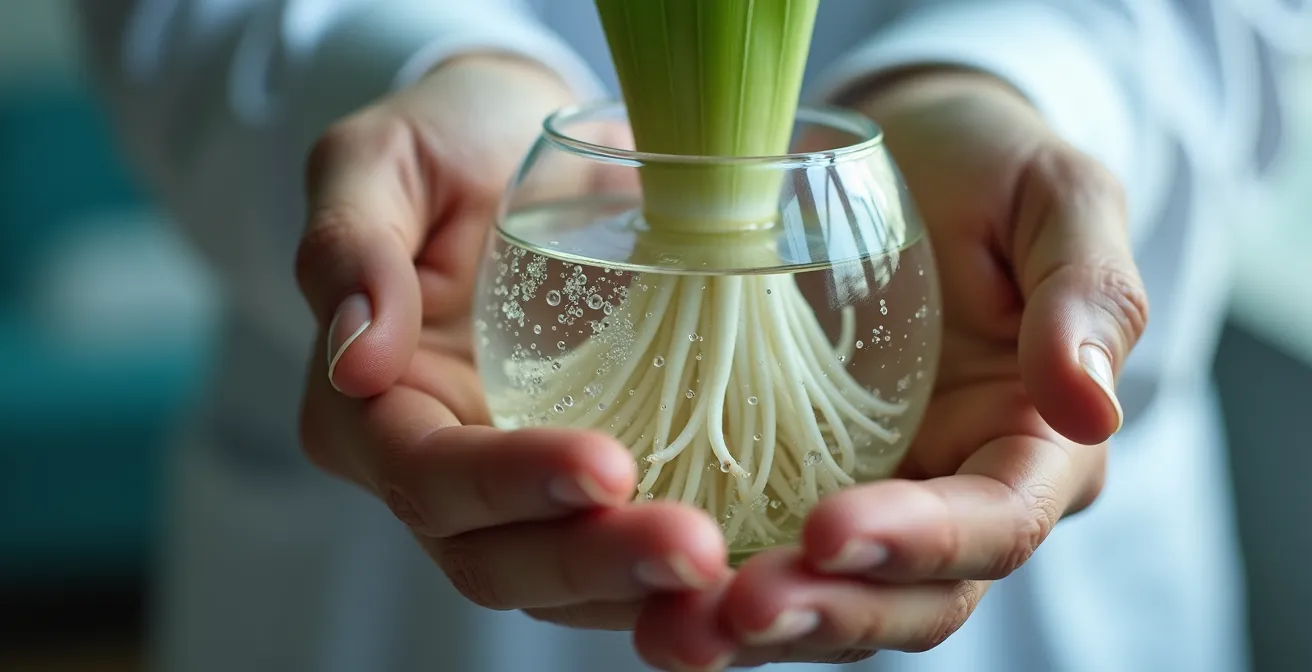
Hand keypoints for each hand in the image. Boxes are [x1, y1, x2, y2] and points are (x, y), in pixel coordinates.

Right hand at [294, 55, 728, 629]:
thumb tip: (353, 363)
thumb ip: (349, 247)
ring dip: (641, 590)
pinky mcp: (583, 485)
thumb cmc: (447, 141)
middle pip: (493, 557)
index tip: (607, 465)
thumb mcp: (378, 160)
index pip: (424, 474)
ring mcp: (512, 488)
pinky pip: (620, 553)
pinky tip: (743, 574)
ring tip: (729, 575)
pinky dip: (672, 580)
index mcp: (365, 408)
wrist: (526, 146)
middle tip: (694, 551)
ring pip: (560, 581)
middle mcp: (433, 468)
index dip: (507, 483)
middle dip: (592, 560)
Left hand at [632, 69, 1147, 668]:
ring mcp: (879, 498)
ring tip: (678, 628)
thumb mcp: (1056, 198)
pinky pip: (765, 554)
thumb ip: (1088, 294)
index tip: (831, 531)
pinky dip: (712, 587)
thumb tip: (1090, 407)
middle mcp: (961, 493)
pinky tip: (647, 599)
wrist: (904, 159)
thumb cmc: (988, 166)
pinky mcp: (802, 485)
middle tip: (740, 608)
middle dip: (832, 612)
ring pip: (837, 600)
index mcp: (1039, 442)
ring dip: (764, 628)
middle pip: (916, 597)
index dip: (922, 542)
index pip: (997, 523)